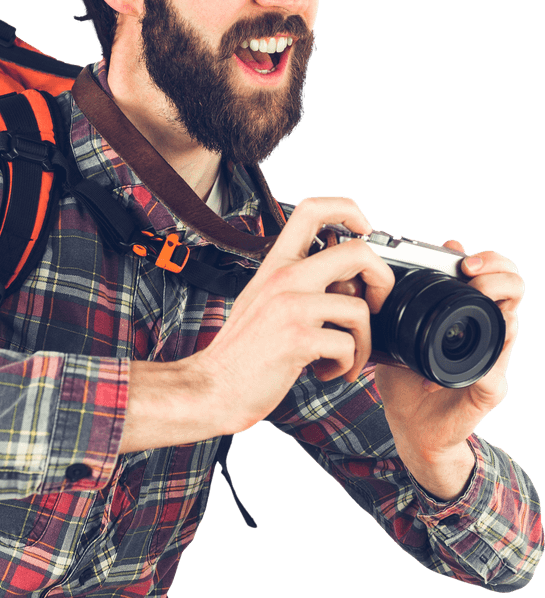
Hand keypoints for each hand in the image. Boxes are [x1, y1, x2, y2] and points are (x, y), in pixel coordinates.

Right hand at [189, 196, 395, 434]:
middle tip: (375, 305)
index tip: (363, 231)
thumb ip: (297, 283)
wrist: (213, 387)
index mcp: (275, 265)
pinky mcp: (297, 338)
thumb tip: (343, 282)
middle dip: (382, 280)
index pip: (313, 210)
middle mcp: (284, 278)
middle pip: (357, 251)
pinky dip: (345, 365)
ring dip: (363, 341)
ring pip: (359, 309)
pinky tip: (325, 371)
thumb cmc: (241, 353)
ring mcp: (290, 306)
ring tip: (344, 357)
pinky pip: (347, 345)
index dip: (348, 211)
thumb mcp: (263, 301)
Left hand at [373, 240, 523, 494]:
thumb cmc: (405, 380)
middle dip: (499, 274)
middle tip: (472, 273)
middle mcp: (489, 333)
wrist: (410, 428)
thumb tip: (391, 269)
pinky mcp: (489, 390)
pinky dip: (477, 362)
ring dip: (495, 309)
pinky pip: (494, 372)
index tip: (464, 260)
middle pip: (515, 290)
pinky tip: (456, 358)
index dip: (490, 260)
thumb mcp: (397, 335)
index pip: (498, 276)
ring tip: (473, 300)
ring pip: (511, 325)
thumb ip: (402, 303)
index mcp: (470, 316)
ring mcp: (493, 361)